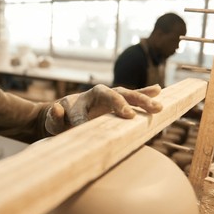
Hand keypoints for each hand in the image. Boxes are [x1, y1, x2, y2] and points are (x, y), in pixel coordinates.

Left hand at [45, 84, 162, 134]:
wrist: (64, 114)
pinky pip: (132, 97)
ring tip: (157, 106)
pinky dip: (145, 93)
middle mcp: (98, 95)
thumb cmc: (60, 119)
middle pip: (114, 94)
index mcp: (83, 99)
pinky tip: (160, 92)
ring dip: (142, 100)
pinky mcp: (118, 105)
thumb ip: (55, 117)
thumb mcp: (53, 121)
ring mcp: (110, 99)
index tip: (114, 118)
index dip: (102, 111)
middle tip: (132, 114)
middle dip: (125, 102)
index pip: (94, 103)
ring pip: (127, 95)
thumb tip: (56, 109)